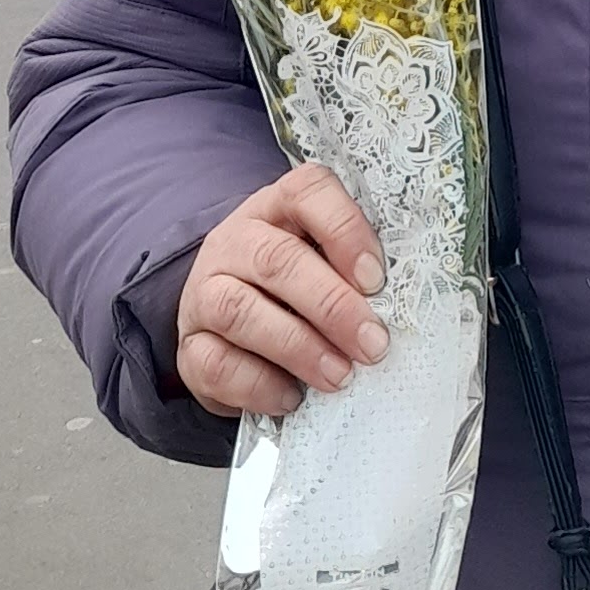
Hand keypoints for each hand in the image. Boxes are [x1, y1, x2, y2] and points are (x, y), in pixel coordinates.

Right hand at [175, 165, 390, 422]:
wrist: (227, 324)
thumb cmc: (294, 289)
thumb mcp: (323, 262)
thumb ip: (353, 272)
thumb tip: (400, 305)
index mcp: (276, 208)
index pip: (307, 192)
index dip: (345, 230)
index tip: (376, 278)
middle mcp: (235, 242)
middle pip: (276, 259)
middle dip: (331, 305)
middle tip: (372, 343)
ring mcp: (205, 293)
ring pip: (240, 312)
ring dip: (298, 347)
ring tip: (339, 376)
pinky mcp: (190, 347)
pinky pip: (217, 365)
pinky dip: (260, 385)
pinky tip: (292, 397)